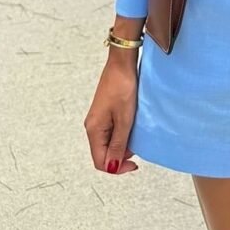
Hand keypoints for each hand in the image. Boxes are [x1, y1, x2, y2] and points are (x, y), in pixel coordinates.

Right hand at [83, 56, 139, 174]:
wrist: (122, 62)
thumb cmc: (122, 86)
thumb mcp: (124, 119)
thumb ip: (119, 144)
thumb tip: (113, 166)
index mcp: (93, 130)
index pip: (100, 161)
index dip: (117, 167)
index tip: (134, 164)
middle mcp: (93, 126)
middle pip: (103, 153)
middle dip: (120, 156)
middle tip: (137, 147)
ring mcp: (99, 119)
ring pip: (108, 142)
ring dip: (122, 144)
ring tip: (136, 134)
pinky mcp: (106, 112)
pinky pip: (112, 131)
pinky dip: (122, 134)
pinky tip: (132, 127)